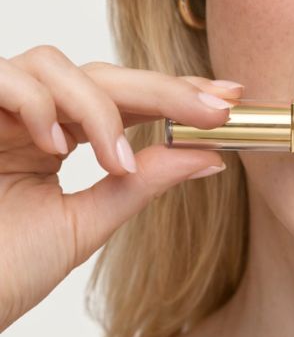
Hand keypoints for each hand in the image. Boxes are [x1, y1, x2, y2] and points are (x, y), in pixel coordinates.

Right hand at [0, 45, 242, 330]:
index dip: (178, 92)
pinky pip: (8, 78)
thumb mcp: (87, 222)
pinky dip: (41, 105)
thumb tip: (209, 157)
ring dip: (99, 107)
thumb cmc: (2, 269)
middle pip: (107, 76)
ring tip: (116, 160)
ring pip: (60, 66)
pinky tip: (55, 146)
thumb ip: (143, 182)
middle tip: (216, 107)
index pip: (128, 100)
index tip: (229, 96)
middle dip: (166, 89)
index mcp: (61, 137)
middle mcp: (32, 114)